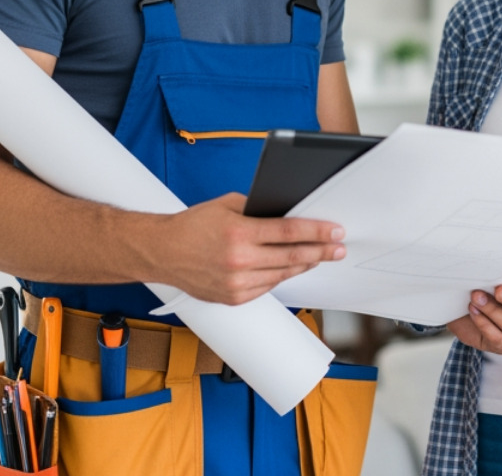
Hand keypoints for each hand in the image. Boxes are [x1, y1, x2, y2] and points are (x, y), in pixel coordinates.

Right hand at [154, 192, 344, 304]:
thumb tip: (289, 214)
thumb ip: (258, 209)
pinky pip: (266, 287)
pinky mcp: (232, 298)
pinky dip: (281, 277)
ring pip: (282, 275)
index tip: (336, 231)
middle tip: (339, 248)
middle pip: (292, 257)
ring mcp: (236, 283)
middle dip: (321, 251)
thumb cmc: (193, 225)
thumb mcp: (227, 205)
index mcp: (238, 232)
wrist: (162, 252)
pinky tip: (292, 269)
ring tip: (320, 257)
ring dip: (304, 265)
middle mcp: (238, 260)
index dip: (317, 231)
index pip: (289, 231)